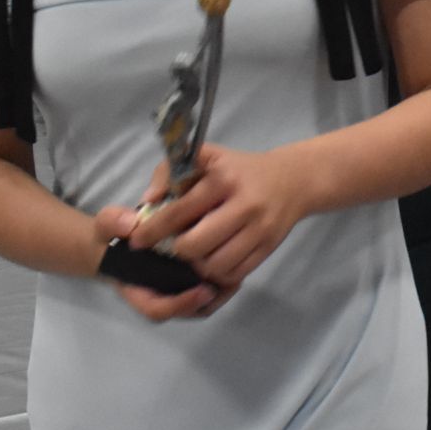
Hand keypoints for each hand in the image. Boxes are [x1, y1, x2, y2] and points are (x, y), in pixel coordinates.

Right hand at [91, 204, 228, 320]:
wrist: (120, 237)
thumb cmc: (113, 235)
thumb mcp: (106, 225)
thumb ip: (112, 222)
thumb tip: (130, 224)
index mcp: (137, 289)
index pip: (158, 310)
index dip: (181, 304)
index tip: (204, 290)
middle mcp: (158, 294)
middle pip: (187, 311)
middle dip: (210, 301)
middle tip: (232, 282)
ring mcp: (175, 289)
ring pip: (202, 304)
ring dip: (221, 292)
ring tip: (238, 272)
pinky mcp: (188, 279)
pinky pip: (208, 289)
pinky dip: (223, 280)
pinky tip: (235, 261)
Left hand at [128, 143, 307, 289]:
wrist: (293, 180)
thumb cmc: (239, 169)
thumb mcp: (207, 156)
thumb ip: (171, 171)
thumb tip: (148, 201)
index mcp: (223, 179)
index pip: (180, 211)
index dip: (153, 230)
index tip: (137, 241)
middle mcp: (243, 205)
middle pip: (195, 245)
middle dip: (178, 250)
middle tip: (176, 245)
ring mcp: (259, 229)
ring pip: (215, 265)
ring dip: (199, 265)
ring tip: (196, 254)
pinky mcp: (269, 247)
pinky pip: (235, 273)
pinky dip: (219, 273)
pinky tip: (214, 260)